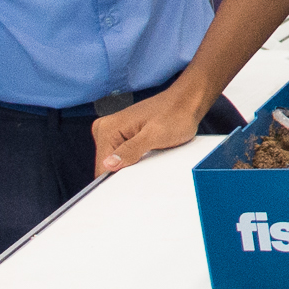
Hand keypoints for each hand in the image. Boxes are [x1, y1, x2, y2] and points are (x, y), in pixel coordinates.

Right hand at [94, 82, 208, 174]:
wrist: (186, 103)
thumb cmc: (175, 115)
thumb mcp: (154, 135)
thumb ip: (131, 150)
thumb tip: (108, 164)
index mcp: (108, 128)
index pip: (102, 166)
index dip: (116, 180)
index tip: (132, 184)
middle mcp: (105, 128)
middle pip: (106, 165)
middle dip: (124, 173)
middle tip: (147, 167)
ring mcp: (113, 132)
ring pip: (114, 162)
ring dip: (130, 167)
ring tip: (150, 158)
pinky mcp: (122, 136)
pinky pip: (122, 156)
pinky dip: (134, 161)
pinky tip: (148, 156)